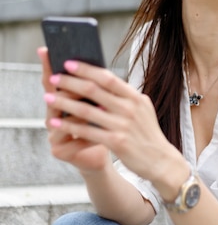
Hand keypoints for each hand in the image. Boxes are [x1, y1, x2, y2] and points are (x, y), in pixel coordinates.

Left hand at [42, 58, 178, 184]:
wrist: (160, 160)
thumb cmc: (146, 133)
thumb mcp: (141, 109)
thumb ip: (124, 96)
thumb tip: (101, 80)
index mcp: (135, 97)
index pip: (107, 77)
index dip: (86, 69)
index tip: (69, 63)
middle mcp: (130, 108)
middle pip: (94, 90)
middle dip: (70, 82)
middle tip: (54, 78)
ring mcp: (123, 125)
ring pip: (86, 110)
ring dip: (64, 102)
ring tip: (49, 97)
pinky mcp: (117, 142)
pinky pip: (87, 131)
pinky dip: (69, 126)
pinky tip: (57, 123)